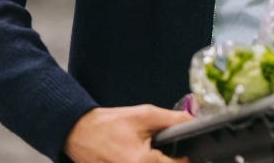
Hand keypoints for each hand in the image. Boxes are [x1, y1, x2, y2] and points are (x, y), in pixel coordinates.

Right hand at [64, 104, 191, 162]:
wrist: (80, 132)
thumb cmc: (109, 124)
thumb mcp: (145, 115)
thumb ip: (174, 119)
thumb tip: (194, 121)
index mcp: (143, 162)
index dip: (185, 157)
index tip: (183, 149)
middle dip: (170, 160)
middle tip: (165, 150)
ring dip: (158, 161)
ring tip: (148, 151)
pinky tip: (139, 156)